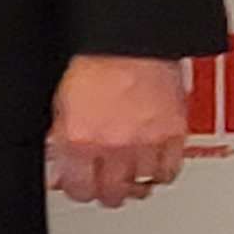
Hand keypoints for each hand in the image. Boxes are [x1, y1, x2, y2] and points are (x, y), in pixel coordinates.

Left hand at [45, 52, 189, 207]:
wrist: (129, 39)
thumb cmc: (95, 61)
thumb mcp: (62, 101)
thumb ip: (61, 137)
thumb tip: (59, 166)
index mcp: (80, 138)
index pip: (78, 189)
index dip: (79, 189)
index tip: (81, 185)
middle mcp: (113, 145)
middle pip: (112, 194)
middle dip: (107, 191)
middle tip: (106, 183)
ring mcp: (146, 141)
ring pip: (142, 186)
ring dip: (134, 182)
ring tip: (128, 172)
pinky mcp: (173, 134)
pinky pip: (169, 171)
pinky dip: (160, 171)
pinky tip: (152, 163)